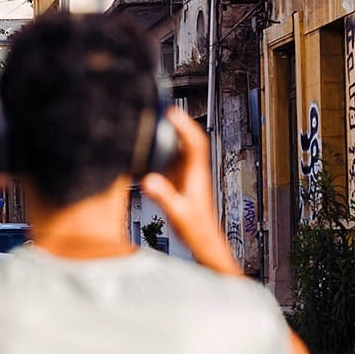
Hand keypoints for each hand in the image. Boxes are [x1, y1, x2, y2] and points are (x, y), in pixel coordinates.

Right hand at [139, 107, 240, 275]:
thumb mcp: (178, 214)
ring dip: (172, 136)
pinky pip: (174, 162)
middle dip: (178, 124)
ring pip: (182, 150)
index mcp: (197, 176)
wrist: (205, 242)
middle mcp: (194, 173)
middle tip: (163, 110)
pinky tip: (154, 151)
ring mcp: (189, 177)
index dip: (185, 126)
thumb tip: (150, 180)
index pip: (195, 143)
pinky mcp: (183, 184)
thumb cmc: (197, 231)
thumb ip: (164, 197)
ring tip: (157, 124)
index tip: (173, 113)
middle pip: (190, 141)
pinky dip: (165, 152)